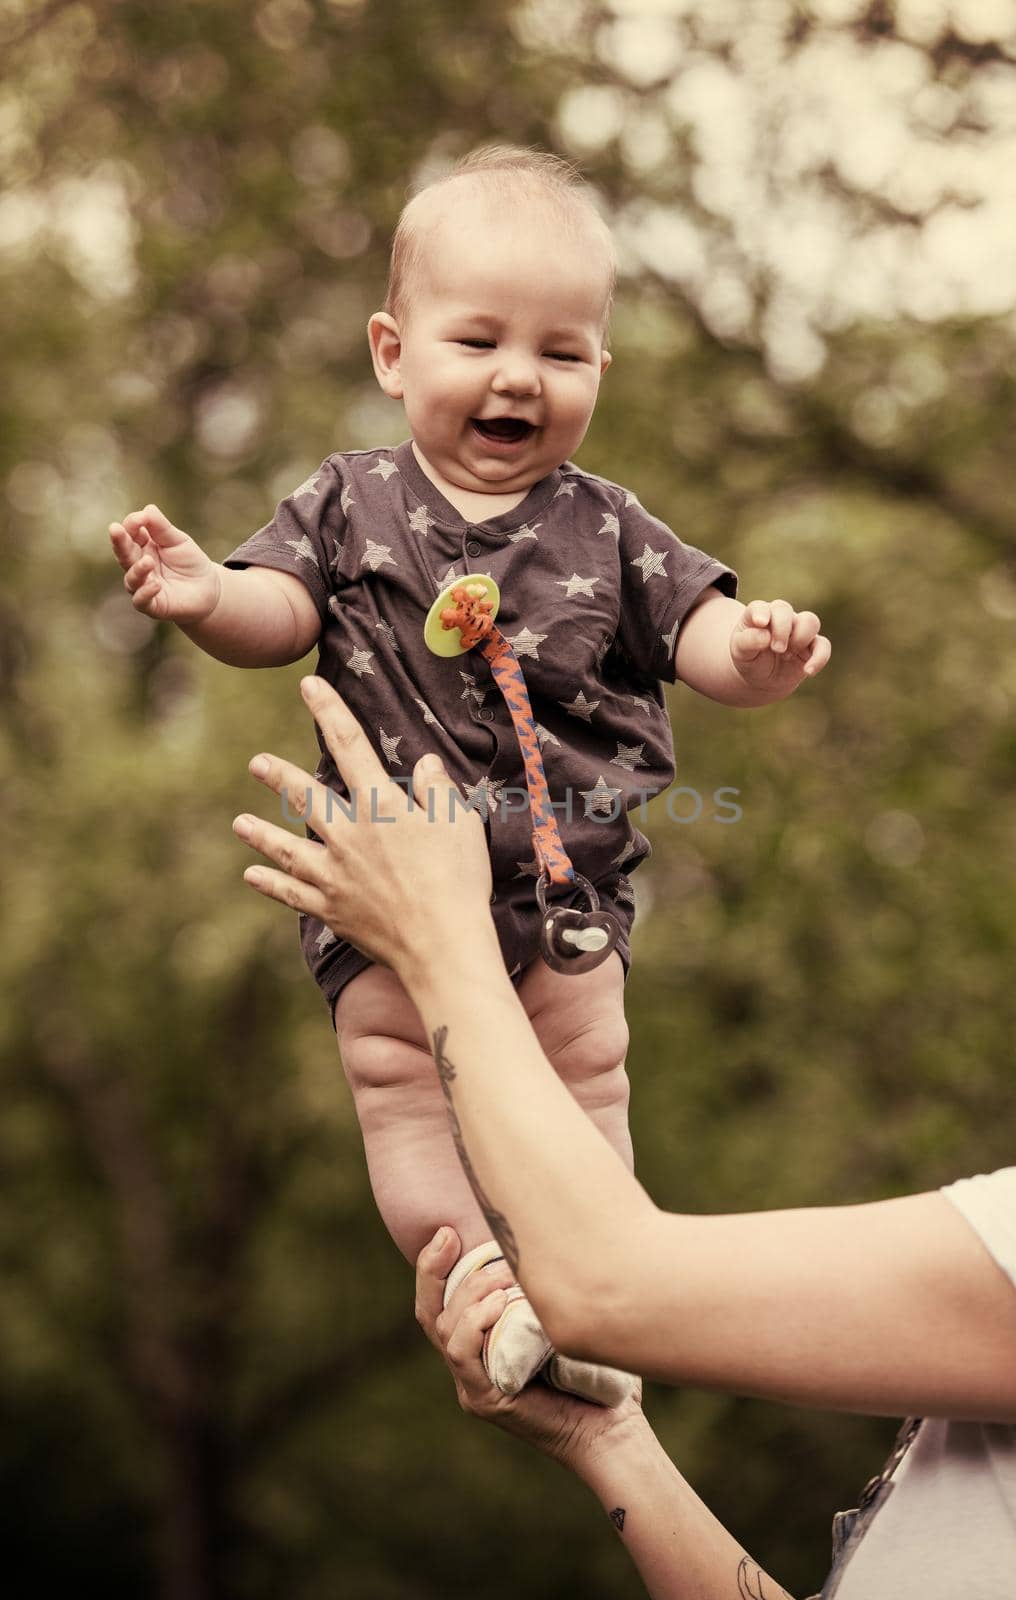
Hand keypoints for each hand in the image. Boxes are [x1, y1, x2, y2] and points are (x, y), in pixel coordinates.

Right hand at [109, 503, 220, 622]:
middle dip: (120, 542)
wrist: (208, 589)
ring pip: (131, 578)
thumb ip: (162, 528)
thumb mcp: (178, 541)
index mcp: (142, 547)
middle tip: (115, 530)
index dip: (132, 524)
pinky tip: (155, 585)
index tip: (141, 517)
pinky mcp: (152, 605)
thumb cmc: (189, 562)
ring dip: (137, 569)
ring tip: (148, 561)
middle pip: (124, 554)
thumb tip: (147, 509)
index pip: (130, 534)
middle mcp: (137, 566)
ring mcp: (143, 586)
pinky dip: (146, 593)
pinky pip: (142, 601)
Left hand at [231, 677, 491, 972]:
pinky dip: (270, 884)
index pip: (349, 745)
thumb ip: (436, 789)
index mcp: (379, 806)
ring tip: (240, 824)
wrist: (442, 945)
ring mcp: (333, 875)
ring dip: (261, 835)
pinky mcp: (331, 909)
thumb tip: (424, 763)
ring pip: (287, 848)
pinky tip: (251, 876)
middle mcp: (347, 836)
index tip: (308, 686)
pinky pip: (292, 894)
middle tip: (257, 763)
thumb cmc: (458, 879)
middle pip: (304, 798)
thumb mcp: (459, 823)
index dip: (328, 711)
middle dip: (278, 777)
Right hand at [415, 1228, 643, 1472]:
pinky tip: (499, 1305)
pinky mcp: (484, 1401)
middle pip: (430, 1312)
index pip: (437, 1302)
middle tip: (461, 1240)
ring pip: (446, 1328)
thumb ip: (540, 1286)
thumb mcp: (561, 1317)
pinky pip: (461, 1353)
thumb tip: (542, 1233)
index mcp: (479, 1346)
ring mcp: (473, 1386)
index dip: (432, 1266)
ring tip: (504, 1277)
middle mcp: (469, 1366)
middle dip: (438, 1270)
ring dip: (471, 1292)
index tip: (447, 1232)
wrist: (614, 1429)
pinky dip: (474, 1323)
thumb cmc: (597, 1370)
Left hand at [729, 599, 829, 694]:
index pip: (760, 607)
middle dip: (781, 629)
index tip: (761, 623)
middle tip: (776, 649)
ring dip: (800, 638)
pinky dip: (819, 657)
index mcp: (759, 615)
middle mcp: (780, 618)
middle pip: (785, 609)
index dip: (761, 612)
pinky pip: (823, 645)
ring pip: (810, 621)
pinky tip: (808, 671)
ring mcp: (798, 630)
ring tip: (786, 655)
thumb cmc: (749, 659)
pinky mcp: (812, 647)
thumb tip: (765, 636)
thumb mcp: (740, 653)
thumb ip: (748, 642)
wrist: (762, 678)